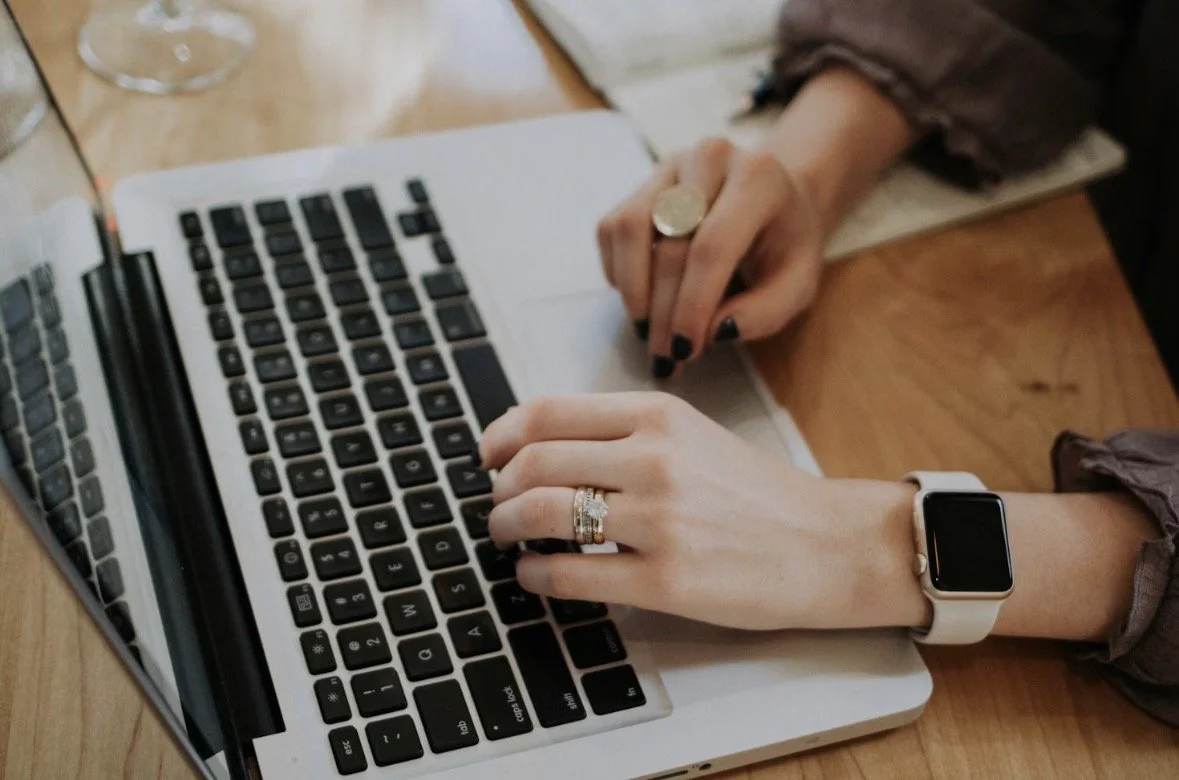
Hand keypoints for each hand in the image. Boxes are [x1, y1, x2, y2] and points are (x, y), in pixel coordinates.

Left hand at [479, 393, 925, 630]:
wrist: (828, 544)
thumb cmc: (758, 494)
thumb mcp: (693, 436)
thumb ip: (623, 433)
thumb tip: (540, 447)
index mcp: (658, 415)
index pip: (547, 411)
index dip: (500, 434)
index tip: (487, 454)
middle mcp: (655, 459)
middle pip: (533, 462)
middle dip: (497, 488)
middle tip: (495, 505)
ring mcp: (660, 521)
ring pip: (541, 514)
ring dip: (505, 528)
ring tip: (507, 538)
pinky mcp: (666, 581)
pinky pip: (570, 574)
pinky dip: (534, 576)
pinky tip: (534, 576)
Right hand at [596, 138, 822, 377]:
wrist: (774, 199)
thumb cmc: (786, 245)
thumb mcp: (797, 284)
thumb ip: (765, 312)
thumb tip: (714, 331)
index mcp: (758, 179)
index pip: (712, 246)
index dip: (692, 304)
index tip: (685, 349)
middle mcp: (710, 159)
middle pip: (670, 244)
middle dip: (663, 311)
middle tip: (665, 356)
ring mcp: (670, 166)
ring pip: (629, 228)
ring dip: (633, 290)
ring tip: (647, 330)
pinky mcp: (641, 182)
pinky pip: (612, 229)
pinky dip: (619, 272)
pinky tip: (643, 297)